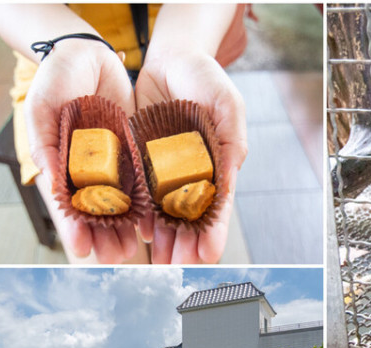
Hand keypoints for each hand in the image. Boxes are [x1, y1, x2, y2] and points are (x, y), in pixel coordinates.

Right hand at [25, 40, 137, 262]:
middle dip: (105, 236)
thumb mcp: (44, 105)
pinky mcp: (136, 154)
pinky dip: (148, 205)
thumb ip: (45, 141)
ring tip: (134, 250)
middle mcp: (88, 169)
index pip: (68, 204)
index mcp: (61, 163)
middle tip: (115, 259)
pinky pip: (143, 185)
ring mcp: (113, 163)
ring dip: (127, 228)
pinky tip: (154, 225)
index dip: (74, 228)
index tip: (82, 251)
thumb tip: (50, 178)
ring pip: (122, 204)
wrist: (91, 55)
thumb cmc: (59, 77)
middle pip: (97, 212)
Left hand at [135, 51, 246, 262]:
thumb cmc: (204, 77)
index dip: (214, 231)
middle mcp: (192, 173)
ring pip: (164, 212)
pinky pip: (138, 193)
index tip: (210, 255)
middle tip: (179, 266)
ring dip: (163, 238)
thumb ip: (233, 137)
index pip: (217, 205)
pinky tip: (138, 234)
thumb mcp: (227, 102)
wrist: (169, 58)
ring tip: (159, 262)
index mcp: (217, 165)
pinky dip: (138, 215)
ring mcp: (165, 170)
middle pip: (190, 217)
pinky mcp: (140, 161)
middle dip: (186, 243)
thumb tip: (233, 172)